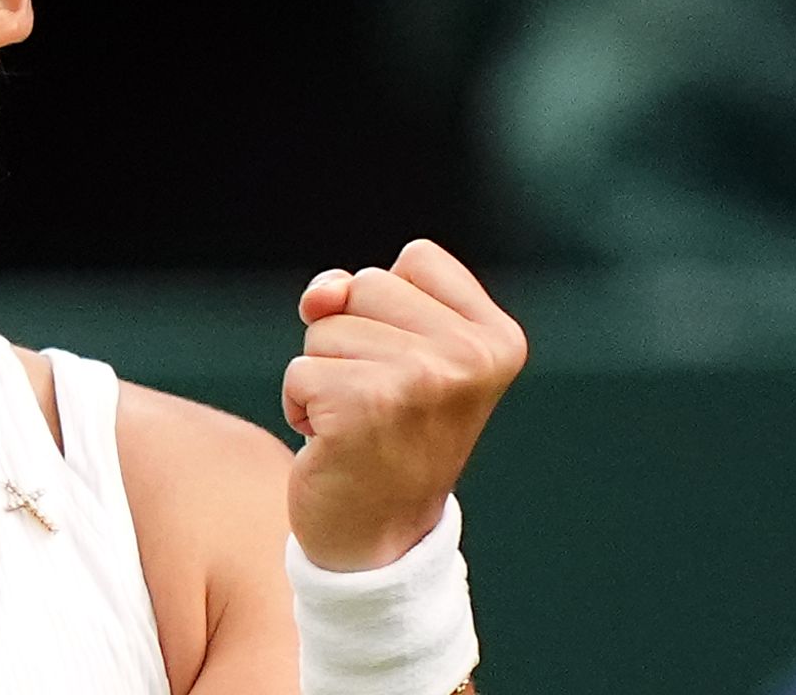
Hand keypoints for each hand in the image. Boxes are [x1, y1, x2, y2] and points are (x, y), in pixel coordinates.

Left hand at [283, 239, 526, 571]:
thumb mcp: (393, 348)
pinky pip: (298, 370)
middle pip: (365, 285)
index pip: (416, 258)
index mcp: (496, 337)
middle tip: (380, 401)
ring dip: (323, 375)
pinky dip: (300, 406)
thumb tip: (323, 294)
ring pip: (324, 328)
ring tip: (359, 422)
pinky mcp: (366, 405)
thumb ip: (357, 295)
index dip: (391, 306)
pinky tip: (335, 442)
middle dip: (350, 338)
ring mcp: (421, 379)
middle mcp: (470, 356)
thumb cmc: (387, 432)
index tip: (411, 367)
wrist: (381, 537)